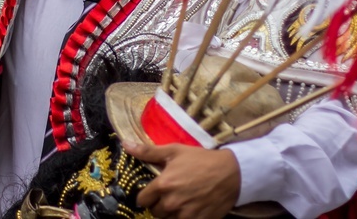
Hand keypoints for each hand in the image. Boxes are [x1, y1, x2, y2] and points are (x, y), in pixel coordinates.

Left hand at [124, 142, 240, 218]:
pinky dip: (185, 218)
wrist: (231, 173)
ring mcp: (186, 215)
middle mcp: (172, 202)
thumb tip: (125, 145)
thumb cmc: (201, 159)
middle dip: (158, 205)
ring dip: (171, 213)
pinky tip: (190, 208)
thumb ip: (148, 151)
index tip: (152, 192)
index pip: (142, 200)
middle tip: (168, 195)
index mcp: (163, 184)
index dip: (146, 196)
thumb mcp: (174, 151)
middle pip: (155, 212)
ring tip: (179, 202)